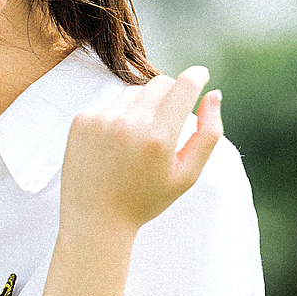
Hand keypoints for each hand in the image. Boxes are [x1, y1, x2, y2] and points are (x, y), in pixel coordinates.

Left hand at [59, 68, 221, 237]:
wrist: (95, 219)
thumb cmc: (146, 199)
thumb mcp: (187, 175)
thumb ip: (208, 134)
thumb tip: (214, 93)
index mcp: (159, 139)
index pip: (183, 86)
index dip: (197, 76)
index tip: (201, 75)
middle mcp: (129, 124)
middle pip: (160, 83)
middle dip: (171, 94)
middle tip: (169, 120)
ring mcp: (101, 120)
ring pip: (135, 92)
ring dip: (144, 106)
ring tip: (138, 141)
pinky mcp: (82, 120)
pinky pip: (111, 103)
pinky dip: (119, 116)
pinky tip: (115, 146)